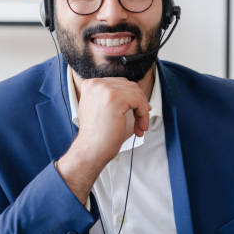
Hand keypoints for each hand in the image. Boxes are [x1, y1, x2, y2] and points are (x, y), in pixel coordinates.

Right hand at [56, 77, 150, 203]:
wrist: (91, 150)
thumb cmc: (98, 135)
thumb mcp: (102, 110)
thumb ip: (114, 99)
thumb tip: (140, 96)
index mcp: (90, 85)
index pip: (119, 83)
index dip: (132, 97)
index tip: (139, 110)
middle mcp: (96, 83)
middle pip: (129, 86)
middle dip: (139, 103)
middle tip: (142, 120)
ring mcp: (105, 89)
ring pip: (136, 93)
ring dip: (142, 111)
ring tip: (140, 127)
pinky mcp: (115, 98)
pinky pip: (138, 101)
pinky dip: (143, 115)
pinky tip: (140, 128)